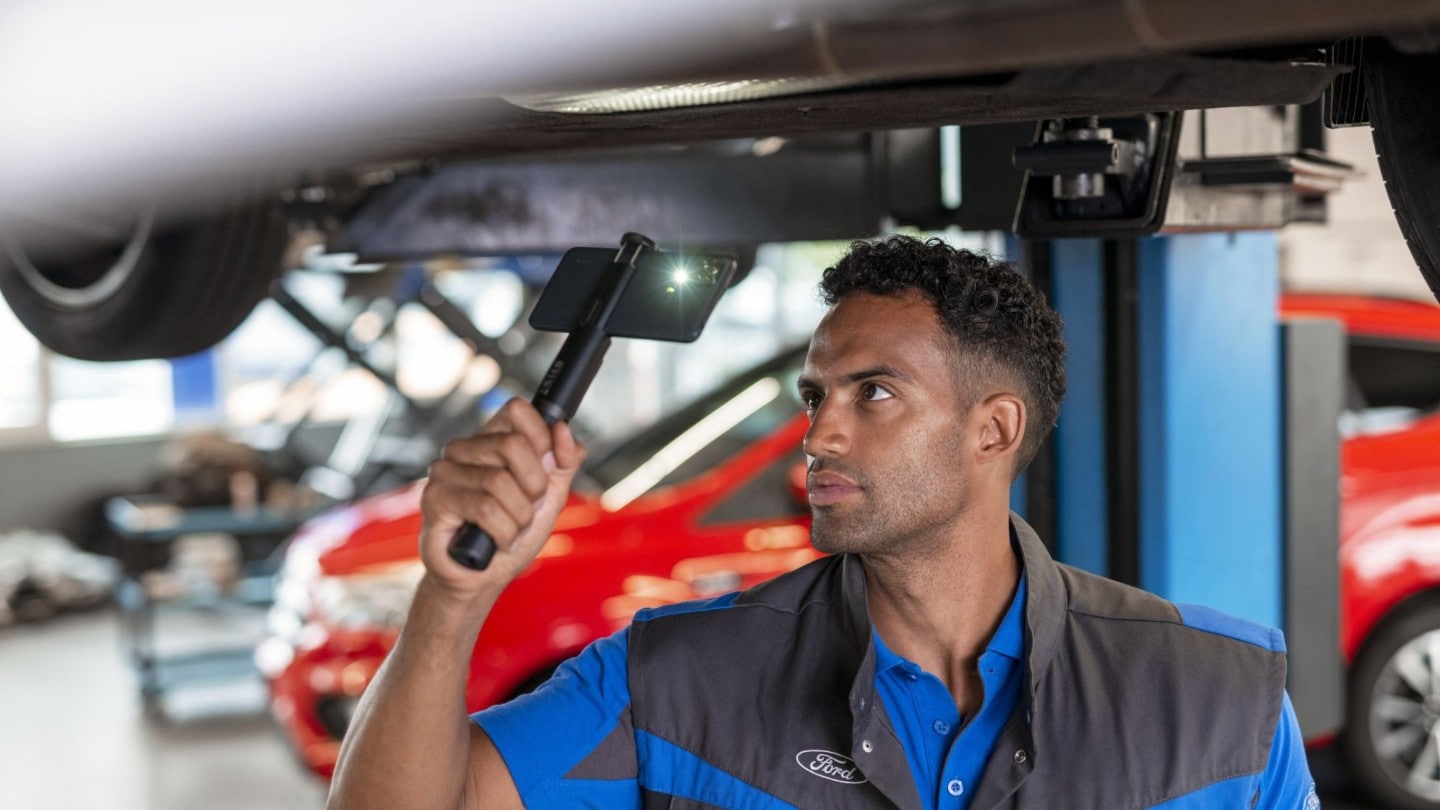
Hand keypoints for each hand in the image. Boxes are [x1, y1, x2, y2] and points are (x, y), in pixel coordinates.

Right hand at [418, 398, 585, 601]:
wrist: (482, 578)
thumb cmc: (512, 533)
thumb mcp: (550, 495)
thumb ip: (564, 461)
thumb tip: (563, 429)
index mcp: (491, 439)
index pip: (517, 410)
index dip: (541, 438)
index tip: (547, 469)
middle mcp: (463, 448)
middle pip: (513, 445)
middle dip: (534, 487)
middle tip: (527, 509)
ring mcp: (445, 471)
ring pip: (500, 481)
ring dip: (519, 517)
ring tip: (510, 530)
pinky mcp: (434, 499)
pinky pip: (484, 508)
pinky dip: (503, 532)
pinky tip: (497, 541)